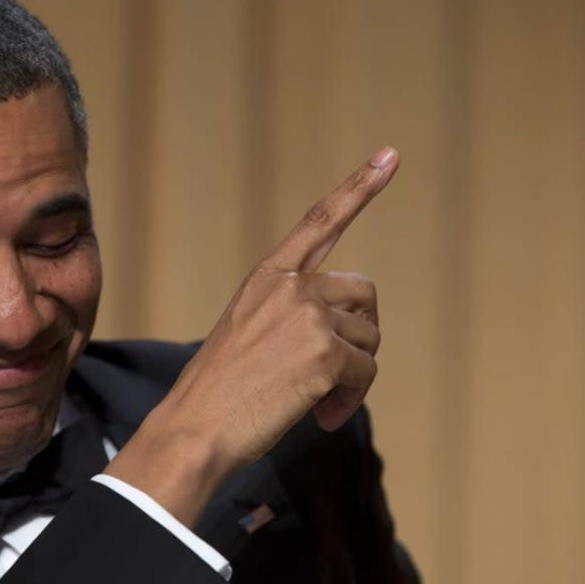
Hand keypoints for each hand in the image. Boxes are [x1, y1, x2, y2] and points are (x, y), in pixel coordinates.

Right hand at [105, 147, 397, 525]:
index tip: (390, 156)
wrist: (194, 427)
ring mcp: (308, 315)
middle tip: (336, 373)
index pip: (320, 221)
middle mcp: (291, 286)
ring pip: (368, 340)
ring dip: (352, 377)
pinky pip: (365, 374)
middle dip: (359, 335)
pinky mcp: (325, 352)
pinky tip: (320, 416)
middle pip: (363, 295)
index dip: (359, 188)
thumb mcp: (248, 332)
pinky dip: (350, 400)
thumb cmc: (218, 390)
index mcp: (267, 276)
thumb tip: (351, 338)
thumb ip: (294, 315)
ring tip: (317, 402)